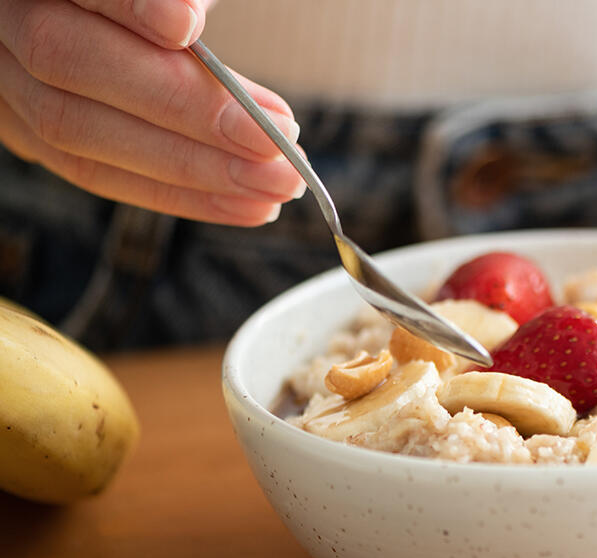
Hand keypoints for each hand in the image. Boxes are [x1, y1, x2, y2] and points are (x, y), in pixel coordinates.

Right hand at [0, 0, 303, 224]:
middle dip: (184, 109)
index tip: (184, 26)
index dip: (125, 4)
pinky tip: (247, 204)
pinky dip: (176, 192)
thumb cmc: (160, 2)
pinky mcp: (28, 131)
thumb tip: (183, 20)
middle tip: (273, 139)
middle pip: (67, 61)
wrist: (118, 16)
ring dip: (191, 167)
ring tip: (275, 180)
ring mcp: (5, 80)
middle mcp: (2, 22)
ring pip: (77, 130)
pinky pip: (94, 171)